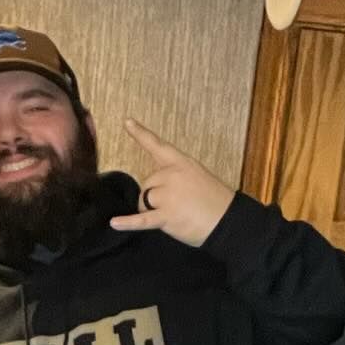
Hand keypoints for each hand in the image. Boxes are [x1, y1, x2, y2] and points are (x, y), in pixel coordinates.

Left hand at [108, 119, 235, 245]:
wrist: (228, 221)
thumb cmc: (215, 202)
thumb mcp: (197, 177)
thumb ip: (176, 177)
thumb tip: (155, 191)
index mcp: (182, 163)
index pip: (157, 146)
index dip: (141, 134)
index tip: (127, 122)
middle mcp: (172, 175)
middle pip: (146, 183)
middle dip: (153, 196)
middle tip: (175, 206)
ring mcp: (168, 195)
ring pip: (144, 201)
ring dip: (151, 210)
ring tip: (173, 216)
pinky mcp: (166, 216)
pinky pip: (142, 219)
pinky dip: (128, 222)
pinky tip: (115, 223)